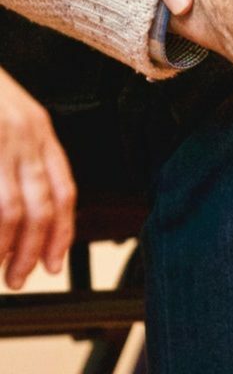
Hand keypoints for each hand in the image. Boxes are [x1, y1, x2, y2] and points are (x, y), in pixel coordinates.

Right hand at [0, 69, 75, 288]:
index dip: (62, 231)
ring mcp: (1, 137)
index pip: (64, 189)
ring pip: (11, 208)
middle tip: (21, 276)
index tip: (55, 261)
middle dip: (34, 249)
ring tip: (0, 268)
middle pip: (42, 205)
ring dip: (7, 246)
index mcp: (40, 129)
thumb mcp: (13, 119)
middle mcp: (26, 134)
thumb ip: (25, 156)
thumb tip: (26, 211)